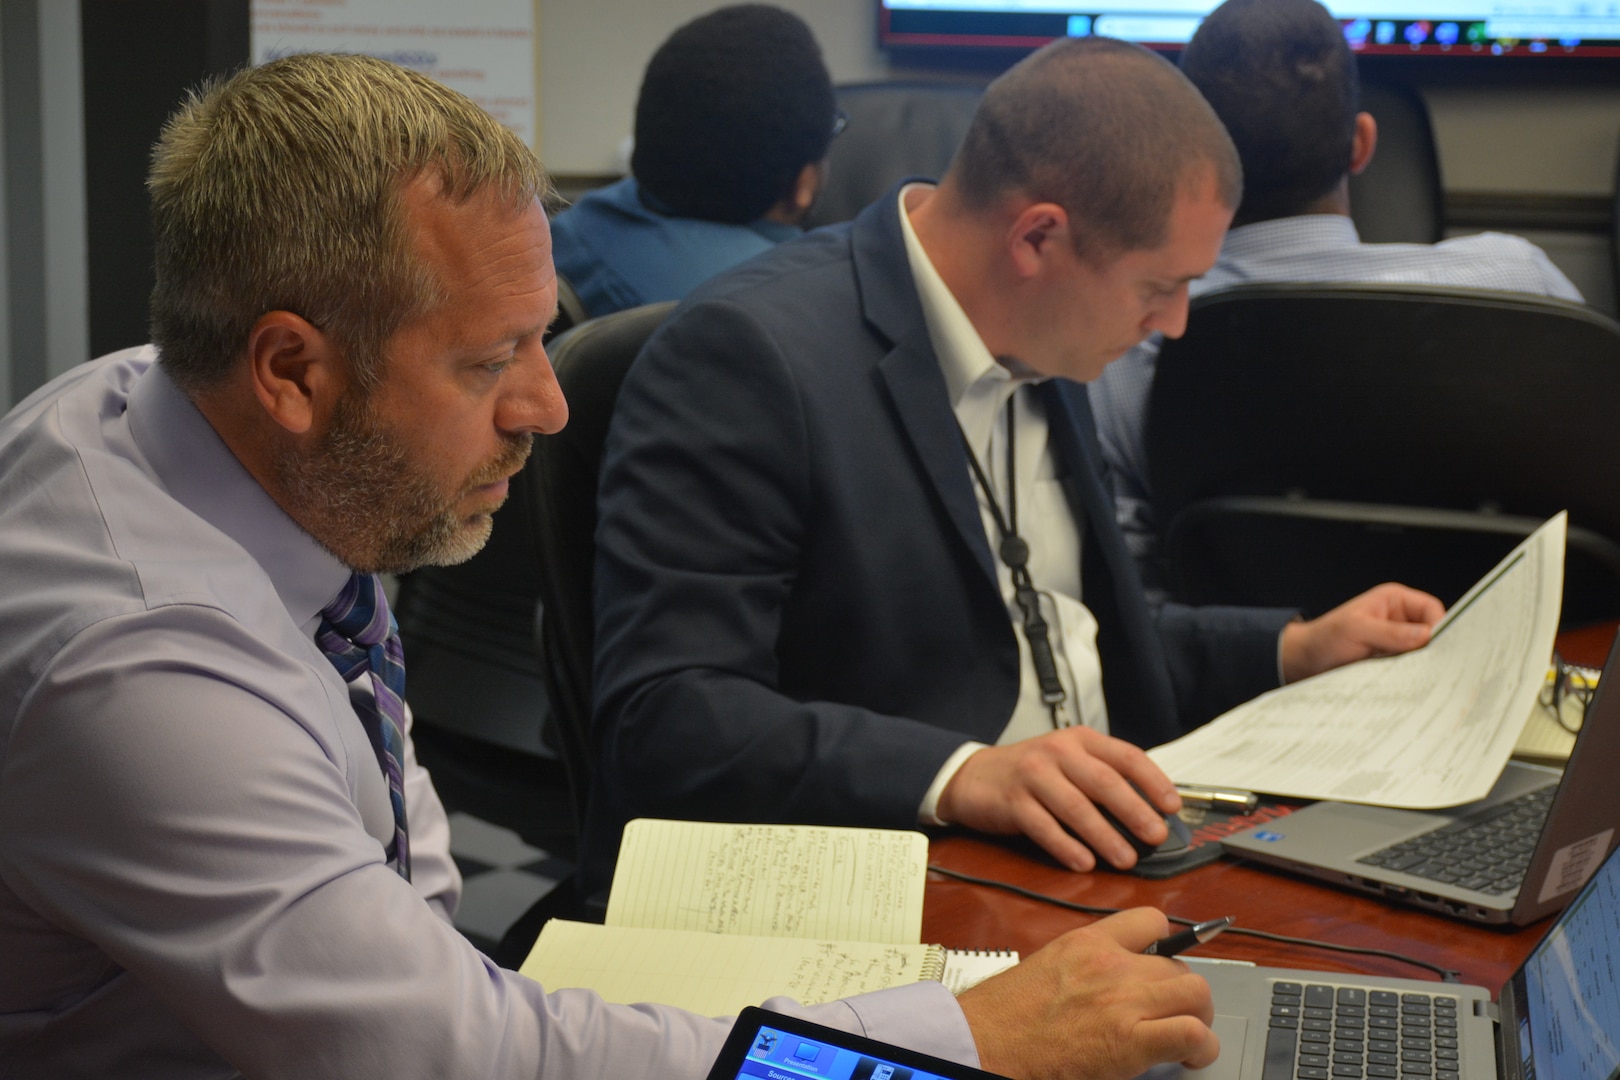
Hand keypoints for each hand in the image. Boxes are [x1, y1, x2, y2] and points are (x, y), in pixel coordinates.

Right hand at [935, 727, 1180, 871]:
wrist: (973, 776)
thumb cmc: (1030, 774)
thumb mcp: (1068, 763)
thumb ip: (1103, 781)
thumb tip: (1148, 815)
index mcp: (1080, 740)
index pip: (1126, 756)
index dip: (1153, 781)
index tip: (1172, 806)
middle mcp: (1058, 752)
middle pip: (1104, 782)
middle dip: (1134, 812)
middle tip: (1155, 837)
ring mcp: (1033, 775)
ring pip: (1076, 807)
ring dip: (1104, 836)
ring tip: (1125, 859)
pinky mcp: (1012, 802)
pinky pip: (1043, 827)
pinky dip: (1066, 847)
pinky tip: (1083, 863)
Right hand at [957, 907, 1218, 1079]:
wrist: (985, 1042)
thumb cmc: (1005, 1015)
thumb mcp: (1047, 965)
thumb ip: (1087, 964)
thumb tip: (1116, 978)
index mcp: (1087, 942)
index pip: (1151, 921)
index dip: (1167, 946)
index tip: (1164, 966)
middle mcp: (1111, 965)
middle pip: (1181, 965)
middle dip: (1182, 992)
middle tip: (1172, 1012)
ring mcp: (1123, 1001)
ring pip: (1197, 994)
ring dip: (1198, 1018)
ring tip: (1188, 1035)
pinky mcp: (1131, 1041)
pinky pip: (1192, 1033)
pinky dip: (1201, 1048)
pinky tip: (1190, 1057)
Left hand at [1279, 582, 1444, 683]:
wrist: (1305, 661)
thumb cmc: (1325, 638)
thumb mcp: (1355, 630)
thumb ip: (1390, 633)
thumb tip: (1427, 636)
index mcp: (1394, 600)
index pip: (1432, 609)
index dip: (1440, 627)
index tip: (1440, 648)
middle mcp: (1400, 618)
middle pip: (1433, 632)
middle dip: (1435, 649)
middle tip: (1438, 668)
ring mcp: (1398, 641)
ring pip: (1425, 652)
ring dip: (1424, 664)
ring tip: (1424, 679)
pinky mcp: (1393, 660)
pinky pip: (1412, 667)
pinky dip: (1414, 675)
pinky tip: (1413, 685)